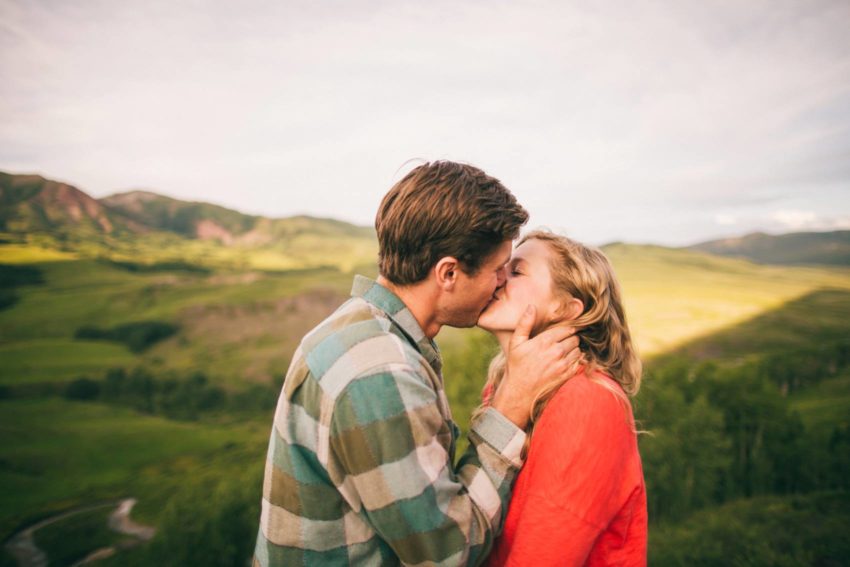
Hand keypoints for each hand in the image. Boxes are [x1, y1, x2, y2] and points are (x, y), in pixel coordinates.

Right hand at [491, 305, 581, 428]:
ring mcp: (563, 365)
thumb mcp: (516, 343)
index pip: (566, 328)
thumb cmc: (516, 366)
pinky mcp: (567, 375)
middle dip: (571, 337)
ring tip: (564, 351)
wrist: (520, 392)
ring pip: (578, 349)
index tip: (564, 330)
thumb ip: (524, 323)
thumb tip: (531, 307)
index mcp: (545, 341)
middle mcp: (557, 352)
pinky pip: (579, 362)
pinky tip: (565, 361)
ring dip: (574, 348)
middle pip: (574, 338)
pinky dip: (575, 360)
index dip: (567, 328)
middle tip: (563, 340)